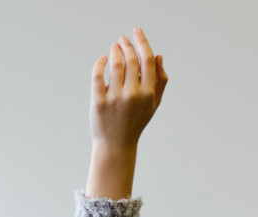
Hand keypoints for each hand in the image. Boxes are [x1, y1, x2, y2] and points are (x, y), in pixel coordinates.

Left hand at [86, 27, 167, 199]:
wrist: (116, 145)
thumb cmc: (136, 122)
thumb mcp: (153, 104)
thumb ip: (160, 81)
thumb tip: (159, 56)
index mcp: (148, 94)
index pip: (147, 60)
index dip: (142, 42)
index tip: (136, 31)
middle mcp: (133, 95)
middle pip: (131, 60)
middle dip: (126, 45)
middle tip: (122, 39)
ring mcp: (115, 98)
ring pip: (114, 65)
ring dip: (114, 51)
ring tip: (114, 47)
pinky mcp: (99, 102)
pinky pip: (97, 76)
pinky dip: (99, 63)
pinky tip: (102, 59)